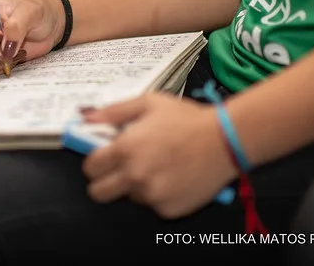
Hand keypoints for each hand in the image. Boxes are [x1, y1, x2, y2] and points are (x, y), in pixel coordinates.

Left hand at [82, 94, 236, 218]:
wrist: (225, 140)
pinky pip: (154, 204)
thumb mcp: (148, 103)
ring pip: (130, 197)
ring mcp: (151, 195)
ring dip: (137, 185)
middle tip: (120, 171)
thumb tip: (87, 118)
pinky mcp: (168, 209)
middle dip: (105, 182)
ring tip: (159, 165)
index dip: (95, 162)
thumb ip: (114, 112)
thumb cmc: (188, 119)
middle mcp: (134, 176)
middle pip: (99, 192)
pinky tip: (174, 176)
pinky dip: (160, 194)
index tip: (102, 160)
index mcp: (125, 149)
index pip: (90, 168)